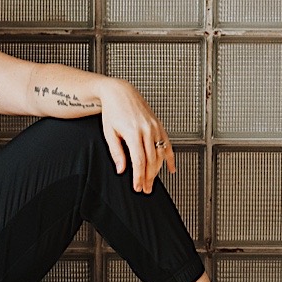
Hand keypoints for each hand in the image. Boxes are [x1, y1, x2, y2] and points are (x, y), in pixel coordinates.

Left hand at [99, 79, 175, 193]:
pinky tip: (171, 169)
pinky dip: (171, 158)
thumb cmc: (112, 110)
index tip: (137, 187)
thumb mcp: (109, 133)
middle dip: (148, 178)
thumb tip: (121, 170)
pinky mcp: (159, 125)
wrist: (120, 92)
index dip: (139, 177)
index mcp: (133, 132)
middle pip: (151, 160)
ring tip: (151, 182)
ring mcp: (155, 127)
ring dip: (157, 171)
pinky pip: (168, 144)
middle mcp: (147, 130)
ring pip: (160, 154)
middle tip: (145, 189)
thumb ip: (116, 152)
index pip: (139, 161)